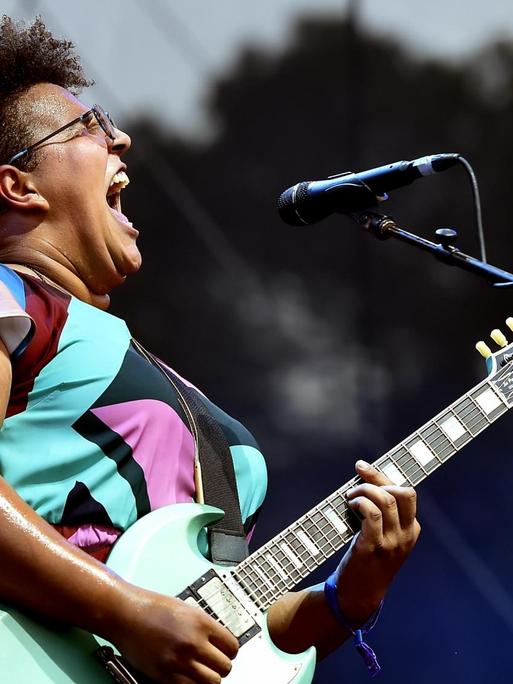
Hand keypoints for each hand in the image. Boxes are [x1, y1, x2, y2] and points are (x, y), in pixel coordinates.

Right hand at [111, 585, 238, 683]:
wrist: (126, 614)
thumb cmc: (152, 607)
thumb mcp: (186, 609)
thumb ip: (203, 626)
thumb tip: (217, 641)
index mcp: (201, 622)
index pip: (232, 646)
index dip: (230, 651)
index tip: (225, 652)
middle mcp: (194, 642)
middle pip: (225, 667)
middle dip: (221, 666)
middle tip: (213, 663)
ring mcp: (180, 661)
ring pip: (212, 682)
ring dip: (209, 678)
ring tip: (201, 672)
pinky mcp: (165, 675)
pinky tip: (187, 677)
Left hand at [334, 460, 420, 625]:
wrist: (360, 596)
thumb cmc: (368, 561)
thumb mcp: (385, 538)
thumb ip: (383, 515)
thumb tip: (366, 482)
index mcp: (412, 530)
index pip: (406, 493)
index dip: (382, 477)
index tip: (362, 467)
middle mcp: (406, 535)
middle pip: (402, 492)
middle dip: (377, 480)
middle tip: (357, 484)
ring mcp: (391, 542)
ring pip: (385, 500)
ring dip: (363, 490)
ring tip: (350, 497)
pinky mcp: (373, 547)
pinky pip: (370, 513)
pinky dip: (360, 502)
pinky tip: (350, 505)